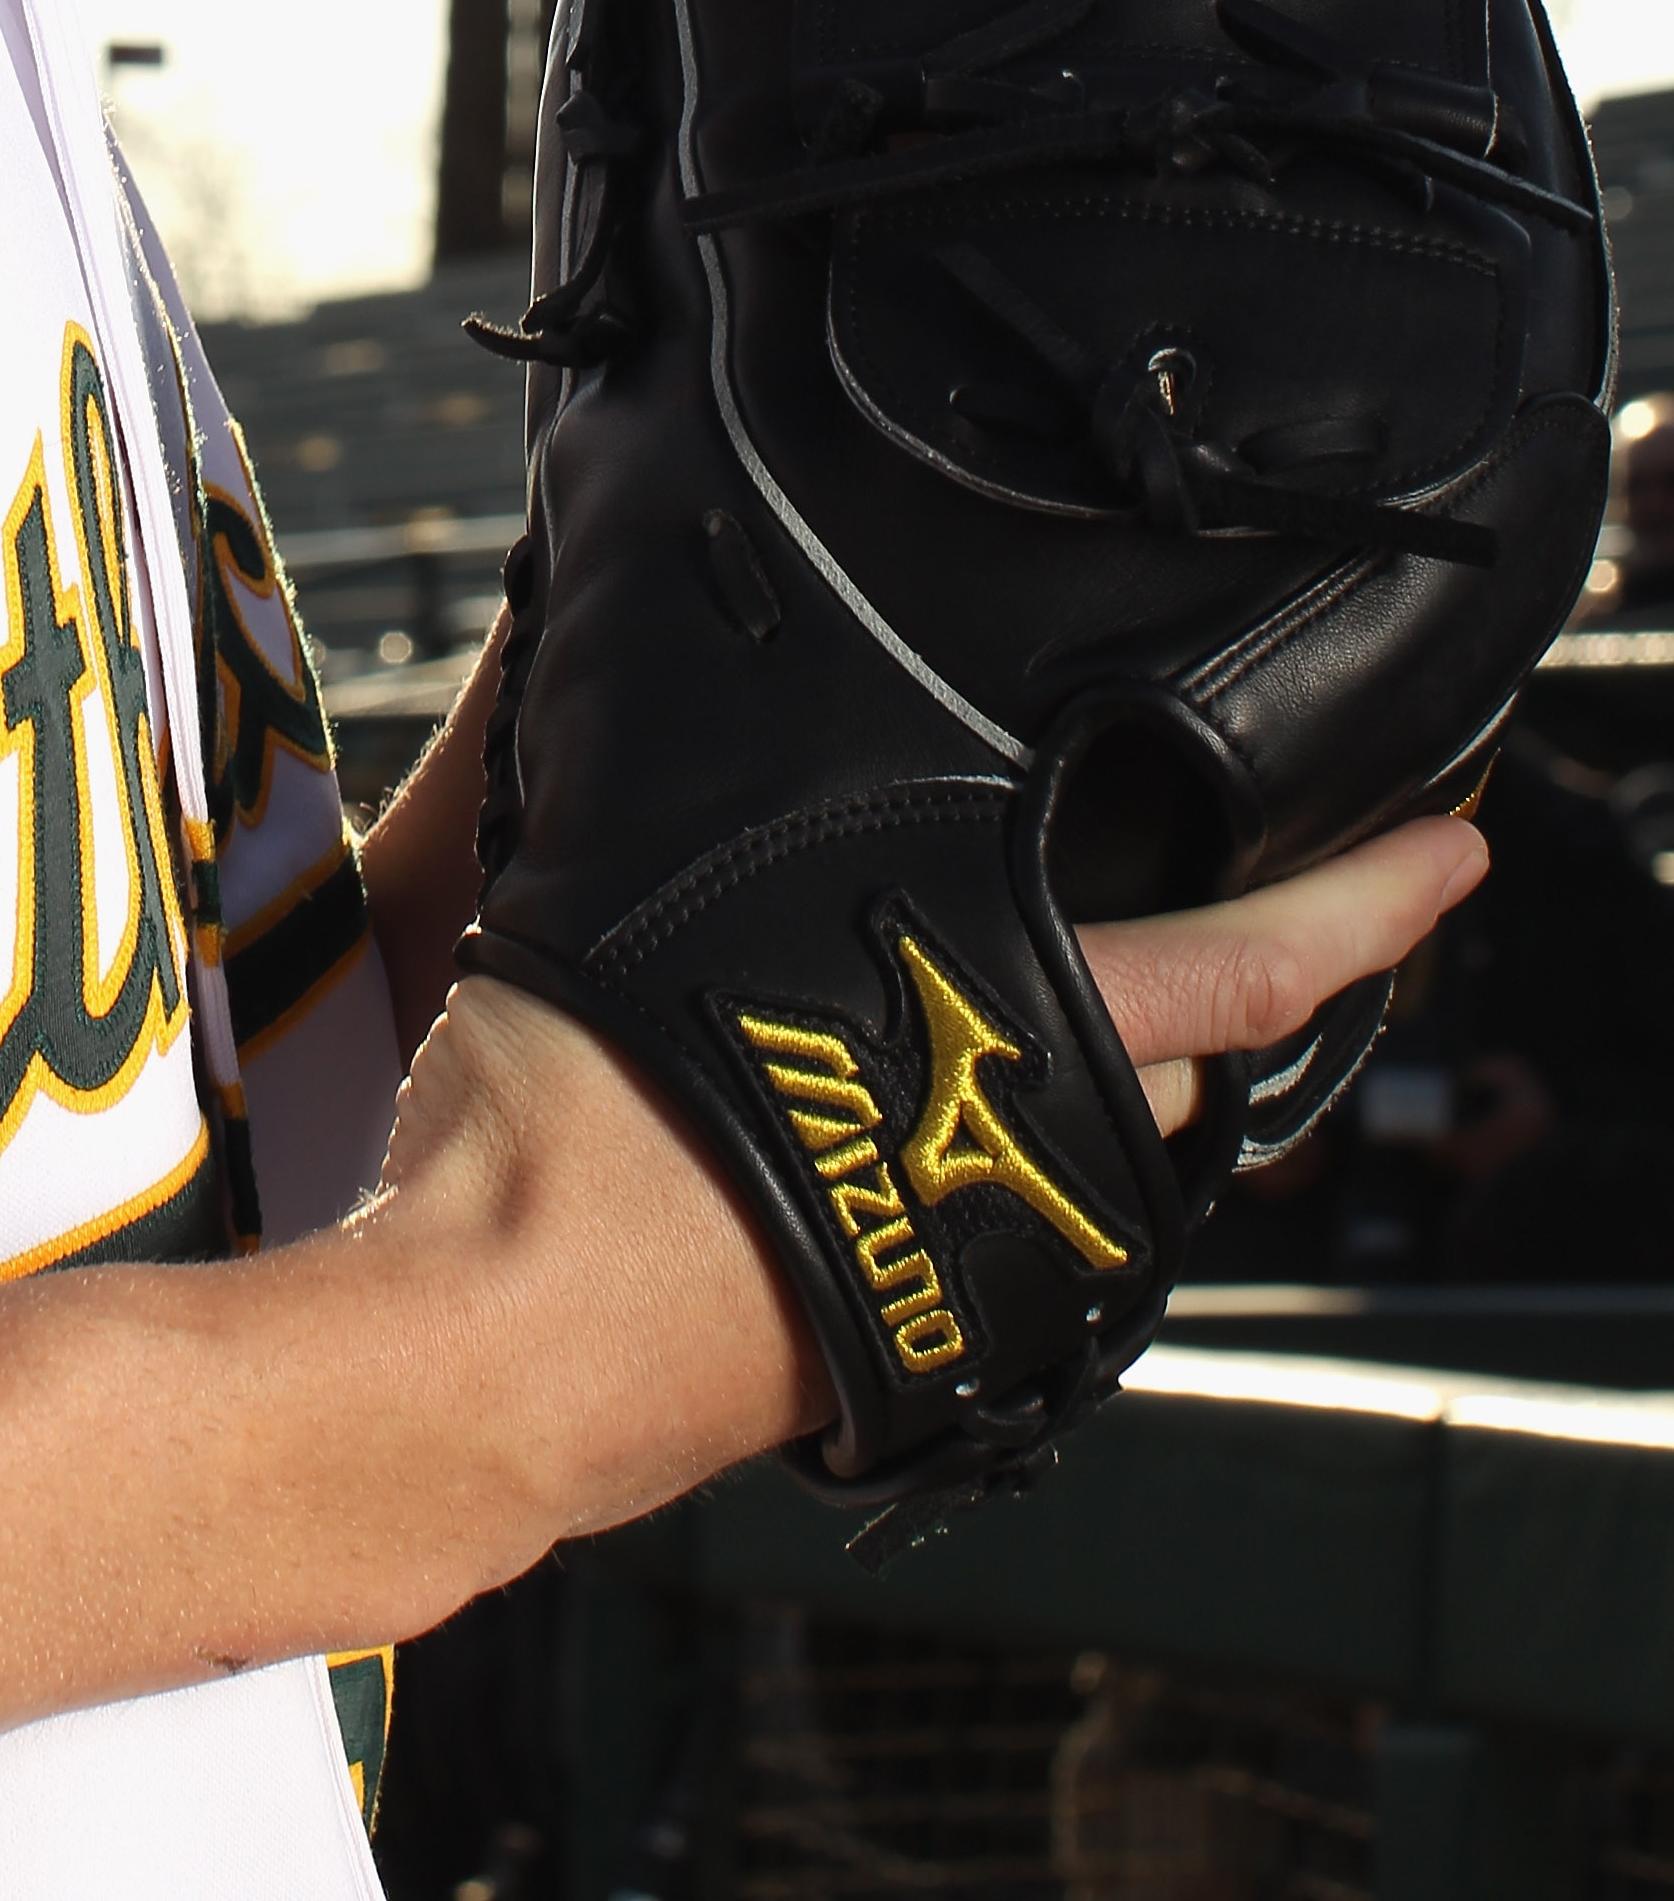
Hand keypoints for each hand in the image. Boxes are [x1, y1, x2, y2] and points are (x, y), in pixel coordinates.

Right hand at [358, 811, 1485, 1572]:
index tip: (1457, 855)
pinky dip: (984, 1155)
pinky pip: (1000, 1222)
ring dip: (1090, 1072)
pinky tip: (911, 1109)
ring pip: (1096, 1149)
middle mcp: (1011, 1156)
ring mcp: (965, 1269)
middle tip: (1246, 906)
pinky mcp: (899, 1342)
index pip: (1244, 962)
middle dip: (1218, 988)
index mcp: (982, 1022)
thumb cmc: (553, 1119)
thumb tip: (574, 590)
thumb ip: (593, 728)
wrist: (485, 1352)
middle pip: (1185, 1067)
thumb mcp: (584, 870)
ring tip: (1046, 993)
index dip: (1368, 904)